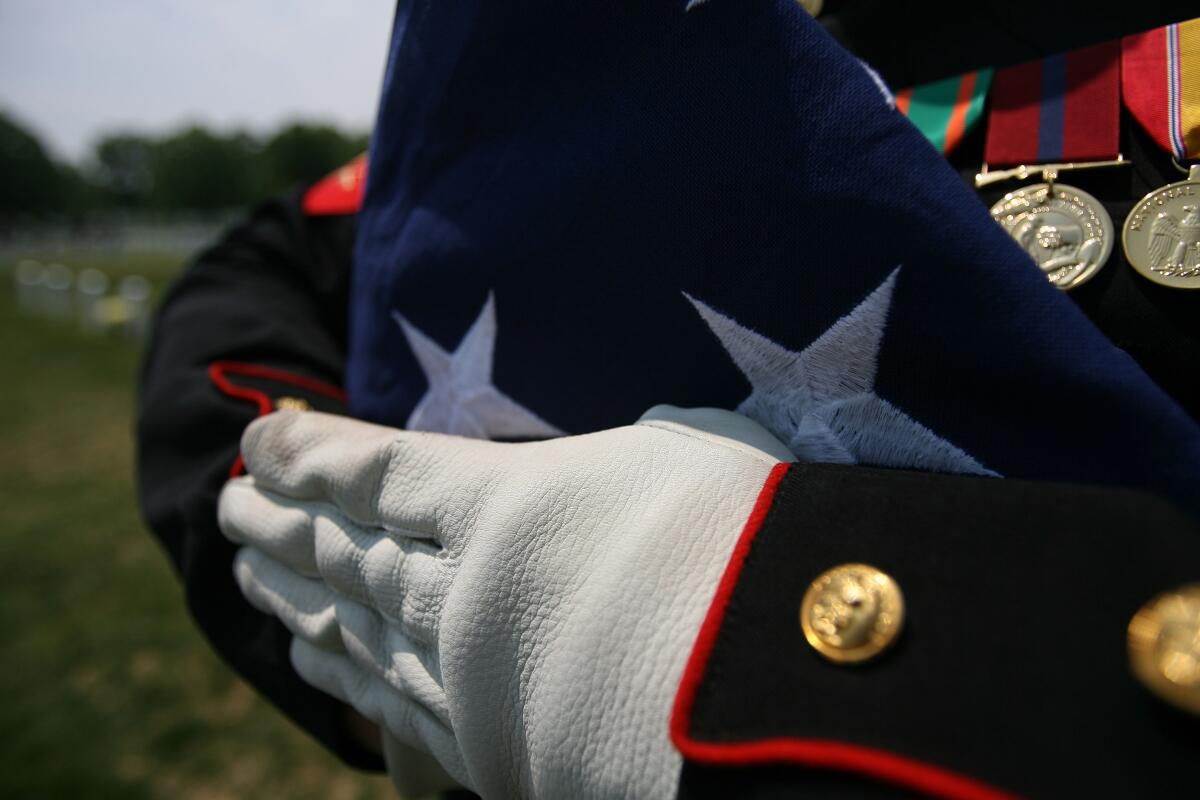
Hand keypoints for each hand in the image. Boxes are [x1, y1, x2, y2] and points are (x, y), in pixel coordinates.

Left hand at [218, 406, 791, 797]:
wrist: (770, 700)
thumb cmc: (746, 551)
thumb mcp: (689, 456)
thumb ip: (623, 449)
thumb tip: (626, 449)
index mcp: (504, 503)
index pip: (379, 471)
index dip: (311, 455)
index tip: (256, 442)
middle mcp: (462, 587)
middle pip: (347, 550)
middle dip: (282, 524)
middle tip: (229, 507)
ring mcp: (464, 672)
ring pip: (353, 624)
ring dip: (292, 596)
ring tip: (244, 574)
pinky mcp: (483, 746)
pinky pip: (388, 701)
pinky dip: (340, 676)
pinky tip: (306, 660)